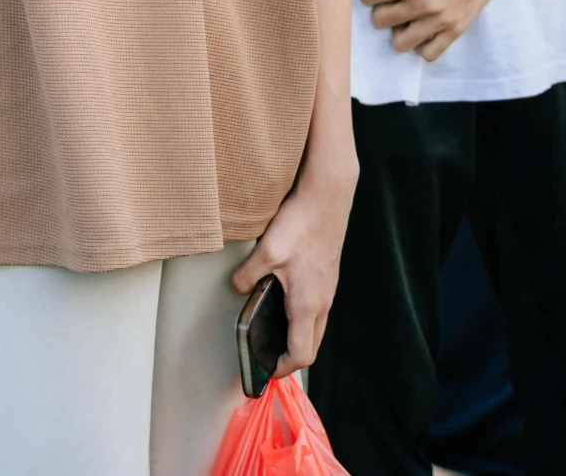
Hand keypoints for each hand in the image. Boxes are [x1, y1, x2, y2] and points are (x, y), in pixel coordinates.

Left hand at [231, 157, 358, 373]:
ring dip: (299, 335)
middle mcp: (323, 302)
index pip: (301, 355)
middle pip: (311, 345)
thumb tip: (237, 288)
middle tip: (269, 354)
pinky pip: (319, 308)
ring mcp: (329, 290)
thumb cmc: (301, 224)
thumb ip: (249, 275)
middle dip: (291, 356)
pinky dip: (304, 317)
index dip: (284, 368)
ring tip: (274, 330)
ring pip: (317, 327)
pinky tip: (286, 299)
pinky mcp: (329, 276)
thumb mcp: (267, 250)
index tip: (268, 369)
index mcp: (307, 305)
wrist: (328, 197)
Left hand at [354, 0, 539, 60]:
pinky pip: (429, 53)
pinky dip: (420, 43)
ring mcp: (442, 22)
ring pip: (401, 43)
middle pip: (380, 21)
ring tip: (408, 8)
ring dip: (397, 27)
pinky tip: (422, 23)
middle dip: (381, 4)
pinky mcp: (457, 30)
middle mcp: (426, 7)